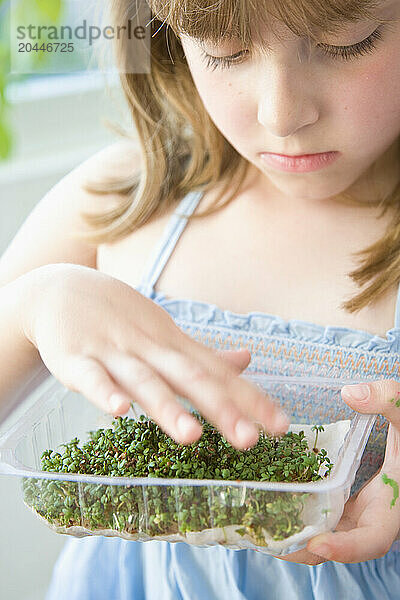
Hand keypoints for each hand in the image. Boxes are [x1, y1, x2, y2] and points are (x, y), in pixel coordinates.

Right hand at [22, 263, 288, 449]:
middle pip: (189, 378)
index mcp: (174, 346)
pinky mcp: (76, 360)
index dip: (251, 399)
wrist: (61, 289)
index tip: (283, 426)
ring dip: (168, 407)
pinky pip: (92, 379)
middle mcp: (150, 349)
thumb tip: (248, 360)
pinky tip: (119, 411)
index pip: (219, 374)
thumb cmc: (120, 318)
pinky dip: (104, 394)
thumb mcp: (165, 332)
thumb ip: (204, 355)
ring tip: (192, 436)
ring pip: (144, 381)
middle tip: (250, 439)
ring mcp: (113, 353)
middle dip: (221, 409)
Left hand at [272, 379, 399, 564]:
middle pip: (340, 544)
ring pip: (328, 532)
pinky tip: (272, 501)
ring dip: (297, 534)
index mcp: (391, 505)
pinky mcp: (349, 503)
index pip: (372, 540)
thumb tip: (351, 394)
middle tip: (270, 539)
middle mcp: (374, 516)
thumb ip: (388, 399)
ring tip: (260, 527)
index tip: (318, 543)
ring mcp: (360, 512)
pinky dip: (301, 514)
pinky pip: (324, 516)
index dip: (347, 547)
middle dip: (306, 547)